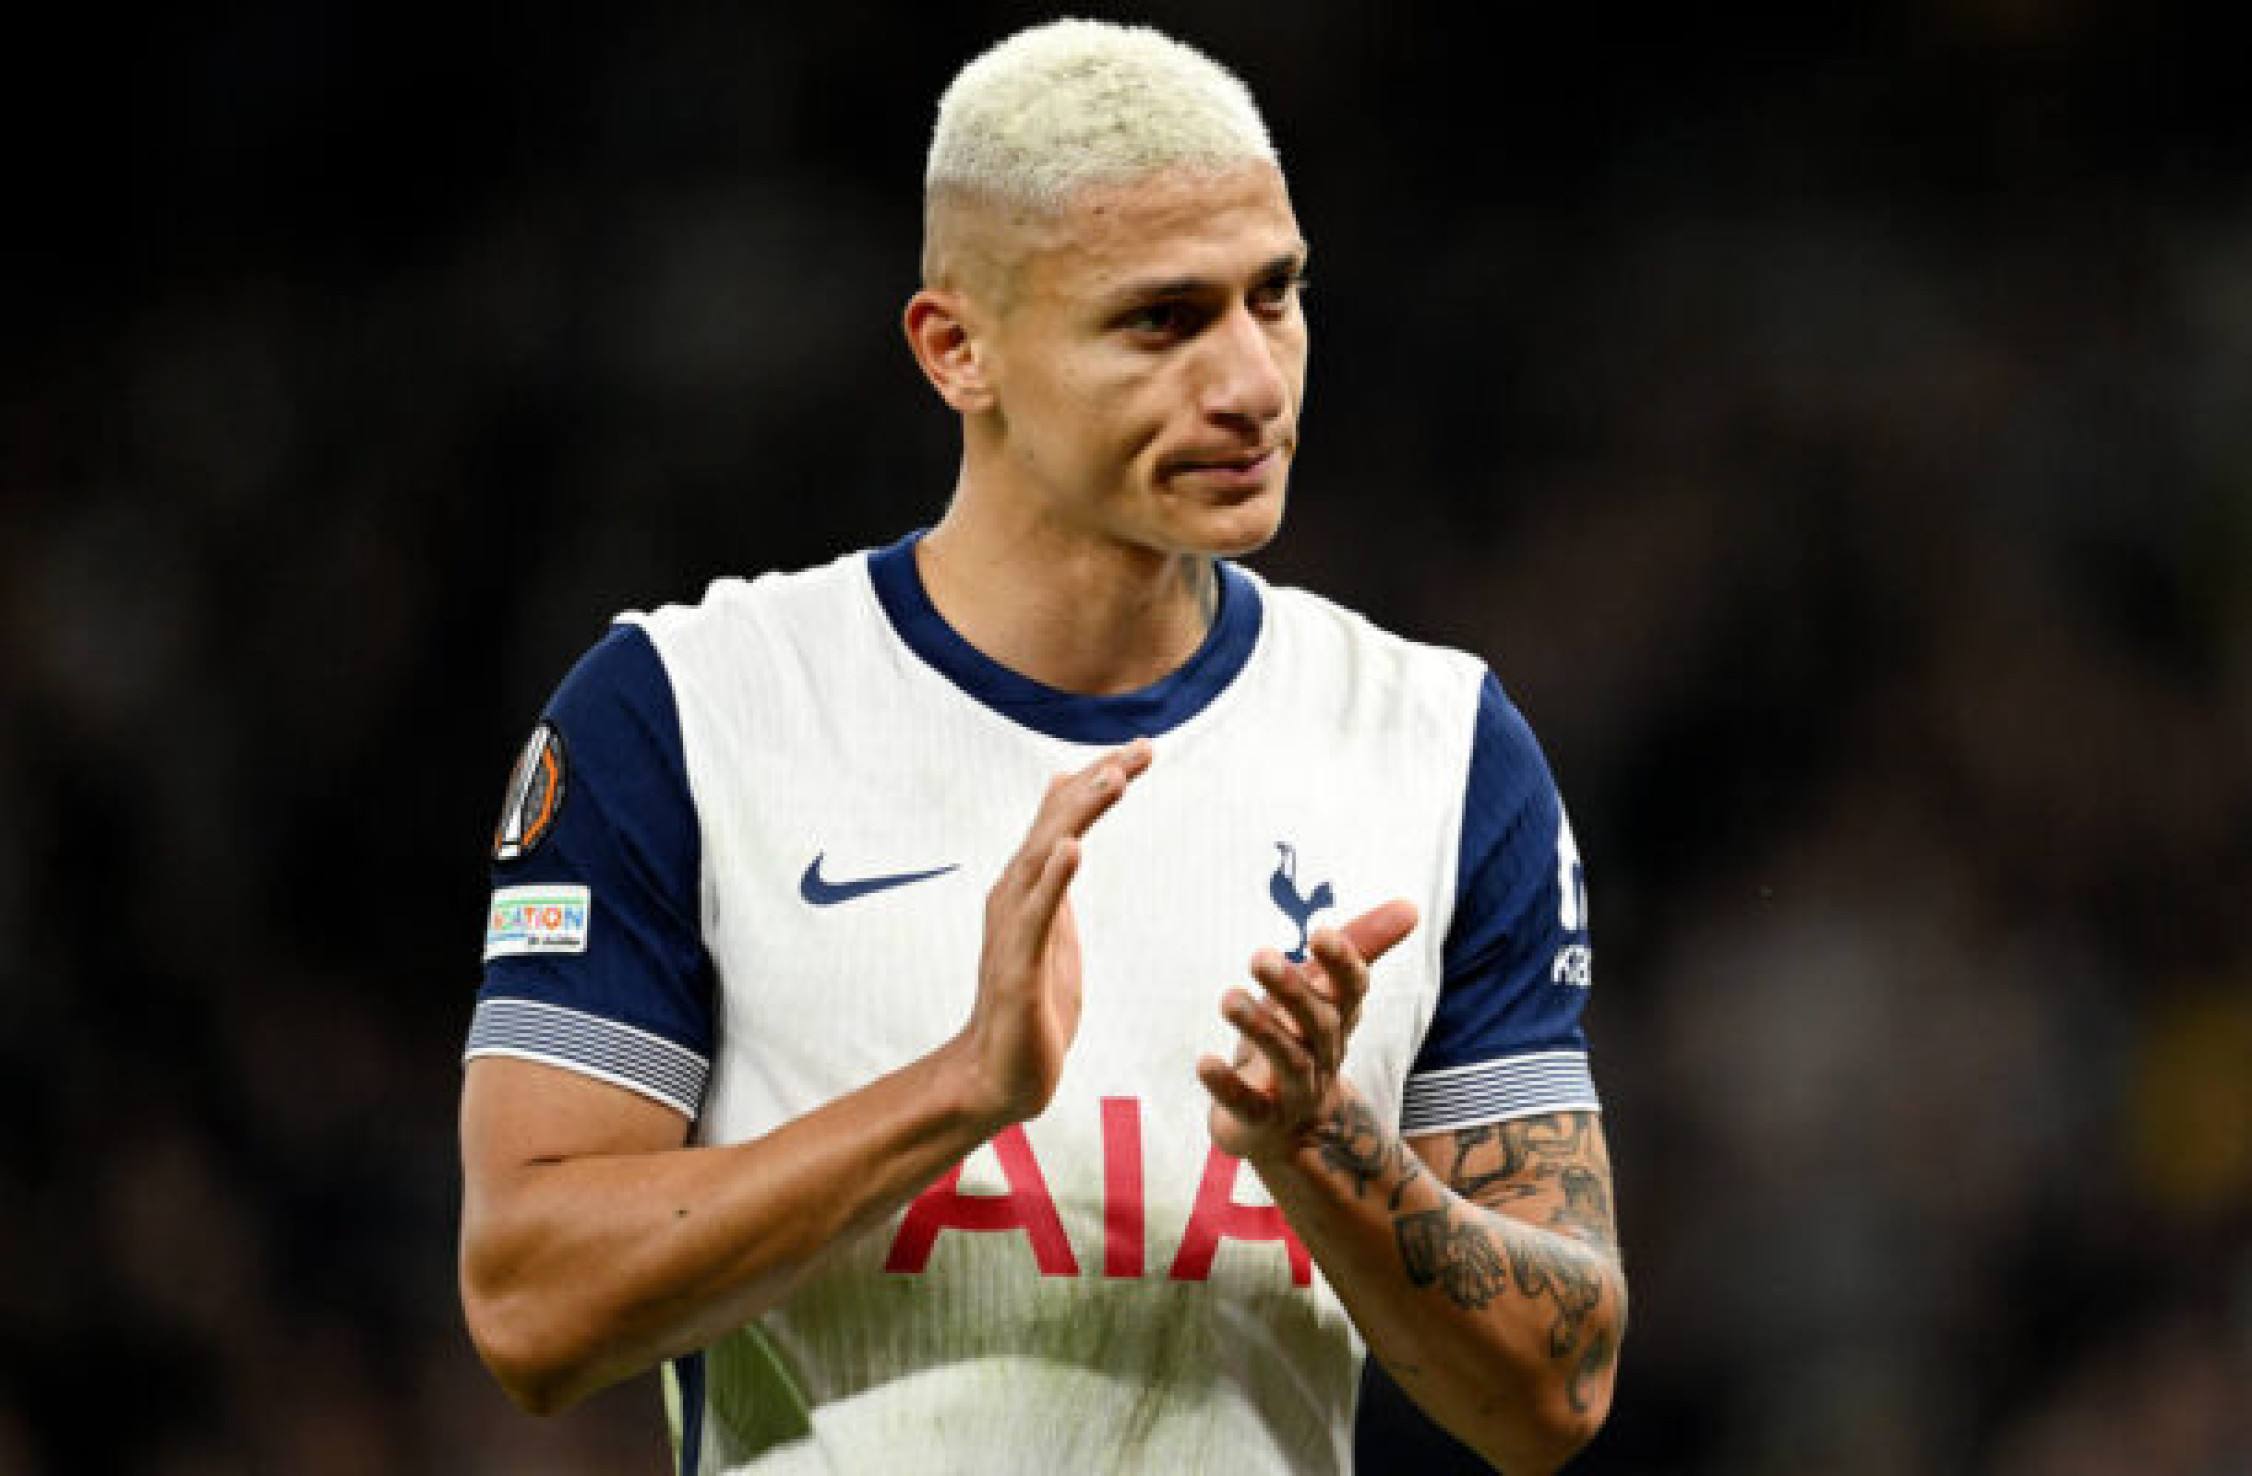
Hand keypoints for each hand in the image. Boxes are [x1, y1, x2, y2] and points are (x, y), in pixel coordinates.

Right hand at [954, 738, 1152, 1128]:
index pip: (1064, 815)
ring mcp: (1013, 926)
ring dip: (1079, 814)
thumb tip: (1068, 835)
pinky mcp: (1017, 964)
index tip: (1143, 747)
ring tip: (1113, 779)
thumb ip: (1057, 879)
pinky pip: (1037, 913)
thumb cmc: (1033, 1002)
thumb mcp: (1053, 928)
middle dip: (1100, 780)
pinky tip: (1072, 849)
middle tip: (1143, 749)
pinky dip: (1053, 877)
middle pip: (1058, 821)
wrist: (1000, 1072)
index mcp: (1028, 884)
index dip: (1100, 778)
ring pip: (1046, 854)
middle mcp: (1013, 892)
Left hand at [1199, 900, 1417, 1164]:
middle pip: (1318, 1023)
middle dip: (1293, 990)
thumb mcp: (1327, 992)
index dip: (1342, 962)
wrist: (1295, 1130)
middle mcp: (1322, 1053)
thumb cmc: (1305, 1039)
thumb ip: (1360, 947)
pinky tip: (1205, 1063)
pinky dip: (1228, 1086)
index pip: (1351, 989)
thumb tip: (1411, 905)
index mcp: (1338, 1018)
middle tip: (1260, 957)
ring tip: (1228, 999)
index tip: (1320, 932)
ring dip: (1260, 1029)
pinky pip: (1248, 1106)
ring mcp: (1295, 1091)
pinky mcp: (1260, 1120)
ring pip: (1288, 1061)